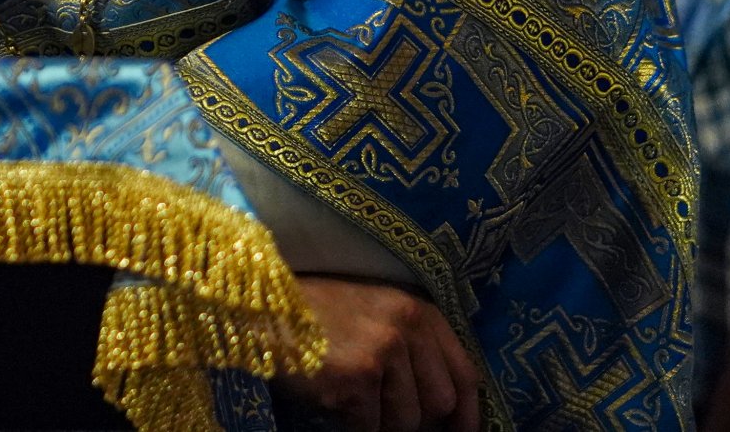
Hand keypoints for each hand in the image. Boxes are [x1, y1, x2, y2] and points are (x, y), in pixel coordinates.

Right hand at [276, 276, 480, 431]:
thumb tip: (444, 411)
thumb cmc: (317, 315)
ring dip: (381, 423)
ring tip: (351, 398)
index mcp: (417, 310)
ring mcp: (383, 350)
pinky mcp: (357, 377)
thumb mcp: (376, 314)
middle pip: (440, 404)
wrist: (262, 309)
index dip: (467, 414)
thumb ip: (413, 347)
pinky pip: (371, 427)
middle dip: (416, 420)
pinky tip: (332, 399)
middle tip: (383, 413)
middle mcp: (406, 326)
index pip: (464, 373)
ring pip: (407, 421)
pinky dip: (353, 424)